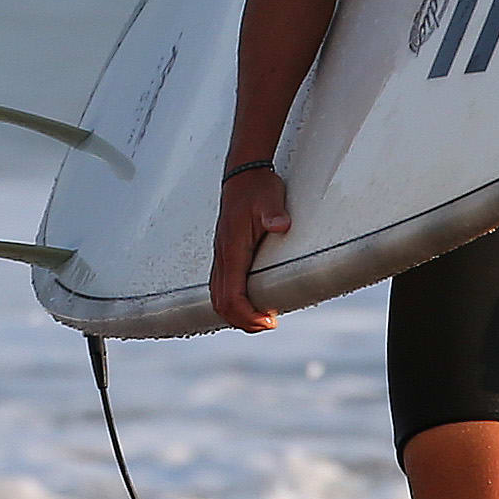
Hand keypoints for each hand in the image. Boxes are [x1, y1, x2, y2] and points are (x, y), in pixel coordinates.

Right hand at [210, 165, 290, 330]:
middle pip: (221, 303)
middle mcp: (222, 256)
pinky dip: (232, 302)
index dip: (248, 314)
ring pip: (217, 297)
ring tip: (261, 318)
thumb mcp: (270, 199)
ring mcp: (221, 256)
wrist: (242, 175)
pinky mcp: (225, 254)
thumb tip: (280, 226)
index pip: (232, 294)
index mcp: (232, 249)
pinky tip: (250, 302)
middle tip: (269, 323)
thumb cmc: (257, 188)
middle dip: (243, 321)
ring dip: (236, 314)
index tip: (269, 320)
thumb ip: (274, 214)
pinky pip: (221, 287)